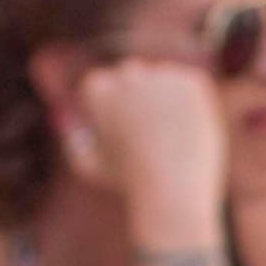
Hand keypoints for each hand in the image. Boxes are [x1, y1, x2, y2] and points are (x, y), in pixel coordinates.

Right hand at [68, 58, 233, 246]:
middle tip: (153, 136)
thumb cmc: (128, 186)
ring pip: (165, 82)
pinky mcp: (192, 82)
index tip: (126, 135)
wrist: (171, 191)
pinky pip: (191, 89)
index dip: (118, 112)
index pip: (104, 84)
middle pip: (133, 76)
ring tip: (172, 141)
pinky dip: (194, 109)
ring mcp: (161, 74)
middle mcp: (126, 73)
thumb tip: (71, 121)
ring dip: (168, 101)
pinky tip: (190, 135)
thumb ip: (76, 144)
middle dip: (141, 99)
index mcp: (96, 87)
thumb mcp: (93, 169)